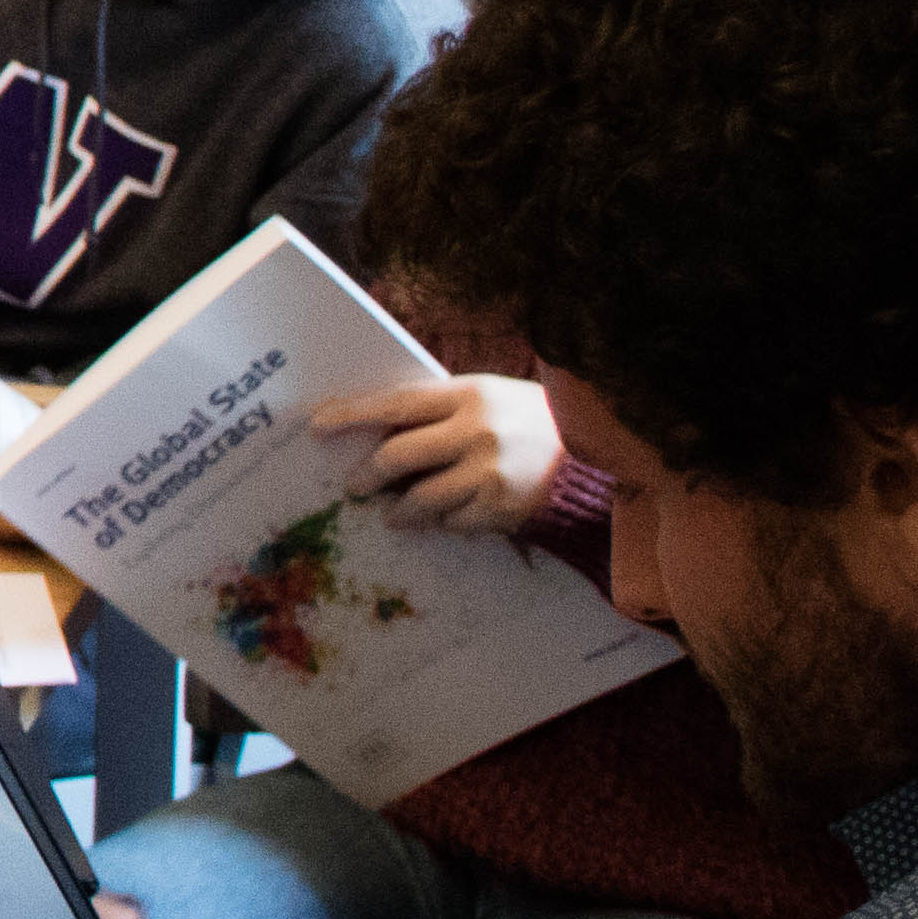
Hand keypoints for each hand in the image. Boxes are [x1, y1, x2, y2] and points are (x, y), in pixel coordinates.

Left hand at [322, 375, 562, 534]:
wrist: (598, 457)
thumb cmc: (531, 421)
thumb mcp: (488, 398)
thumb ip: (440, 411)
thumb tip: (379, 430)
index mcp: (470, 395)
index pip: (396, 403)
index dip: (353, 415)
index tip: (318, 426)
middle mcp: (477, 432)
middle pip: (399, 456)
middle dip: (368, 474)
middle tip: (353, 486)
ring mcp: (490, 473)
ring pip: (421, 499)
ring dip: (399, 511)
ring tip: (391, 515)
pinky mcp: (502, 508)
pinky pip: (454, 522)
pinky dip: (443, 523)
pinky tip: (442, 521)